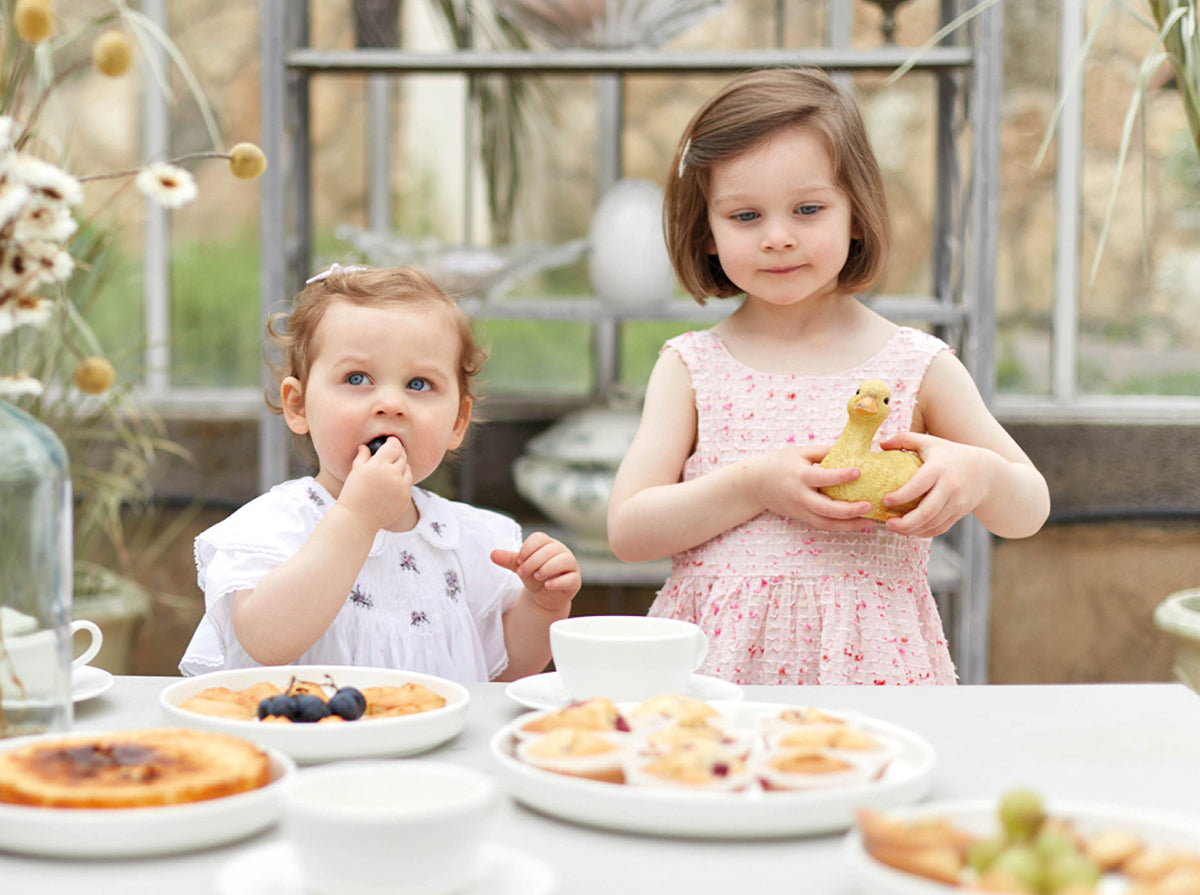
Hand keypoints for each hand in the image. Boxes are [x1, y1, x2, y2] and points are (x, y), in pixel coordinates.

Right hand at [337, 436, 413, 531]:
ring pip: (408, 470)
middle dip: (397, 453)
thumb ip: (363, 456)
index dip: (393, 441)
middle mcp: (393, 475)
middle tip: (391, 454)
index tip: (390, 441)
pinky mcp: (406, 498)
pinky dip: (402, 482)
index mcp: (379, 465)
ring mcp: (401, 487)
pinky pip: (407, 485)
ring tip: (390, 470)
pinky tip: (391, 485)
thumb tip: (365, 446)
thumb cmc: (353, 493)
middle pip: (403, 456)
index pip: (394, 446)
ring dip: (401, 467)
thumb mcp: (355, 472)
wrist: (357, 519)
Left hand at [491, 532, 580, 612]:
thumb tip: (492, 554)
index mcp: (548, 544)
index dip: (527, 549)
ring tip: (536, 577)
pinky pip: (571, 578)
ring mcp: (571, 565)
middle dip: (533, 561)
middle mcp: (562, 551)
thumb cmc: (533, 577)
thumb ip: (509, 560)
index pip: (539, 538)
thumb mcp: (520, 567)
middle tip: (522, 572)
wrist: (544, 597)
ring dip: (547, 568)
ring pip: (564, 560)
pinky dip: (558, 582)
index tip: (518, 562)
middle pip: (549, 550)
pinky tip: (547, 586)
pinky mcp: (575, 581)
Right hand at [749, 445, 874, 531]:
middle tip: (869, 506)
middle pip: (826, 509)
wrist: (753, 485)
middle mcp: (799, 496)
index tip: (859, 471)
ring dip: (849, 525)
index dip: (840, 476)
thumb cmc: (777, 463)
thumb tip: (851, 449)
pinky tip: (856, 523)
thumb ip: (823, 451)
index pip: (822, 478)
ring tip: (870, 522)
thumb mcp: (798, 452)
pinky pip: (823, 525)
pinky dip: (840, 526)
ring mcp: (800, 510)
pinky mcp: (801, 517)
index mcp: (799, 476)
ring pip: (826, 523)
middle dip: (849, 510)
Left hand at [877, 432, 997, 537]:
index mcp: (939, 468)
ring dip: (911, 530)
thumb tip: (881, 446)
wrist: (985, 471)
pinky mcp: (959, 513)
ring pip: (932, 523)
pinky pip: (940, 528)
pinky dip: (923, 532)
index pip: (917, 486)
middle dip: (904, 522)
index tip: (884, 501)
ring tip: (894, 527)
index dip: (899, 497)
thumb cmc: (950, 454)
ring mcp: (957, 502)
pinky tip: (910, 530)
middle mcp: (950, 487)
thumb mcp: (929, 441)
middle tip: (887, 523)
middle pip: (926, 512)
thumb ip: (904, 439)